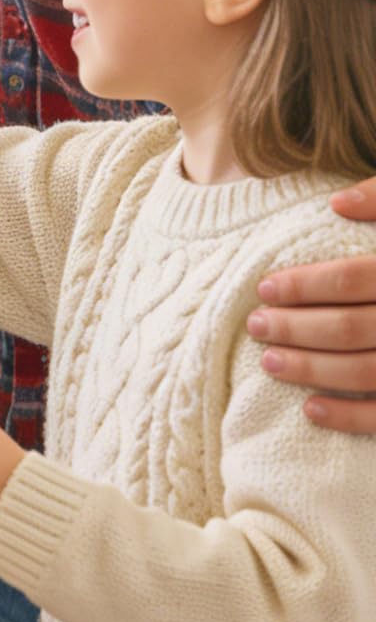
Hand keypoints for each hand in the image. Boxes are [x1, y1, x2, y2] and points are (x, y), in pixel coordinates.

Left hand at [250, 194, 375, 432]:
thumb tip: (337, 203)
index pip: (352, 278)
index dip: (305, 285)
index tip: (264, 287)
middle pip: (352, 328)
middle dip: (296, 328)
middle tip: (256, 324)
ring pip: (366, 372)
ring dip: (313, 371)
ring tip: (270, 362)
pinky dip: (351, 418)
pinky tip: (311, 409)